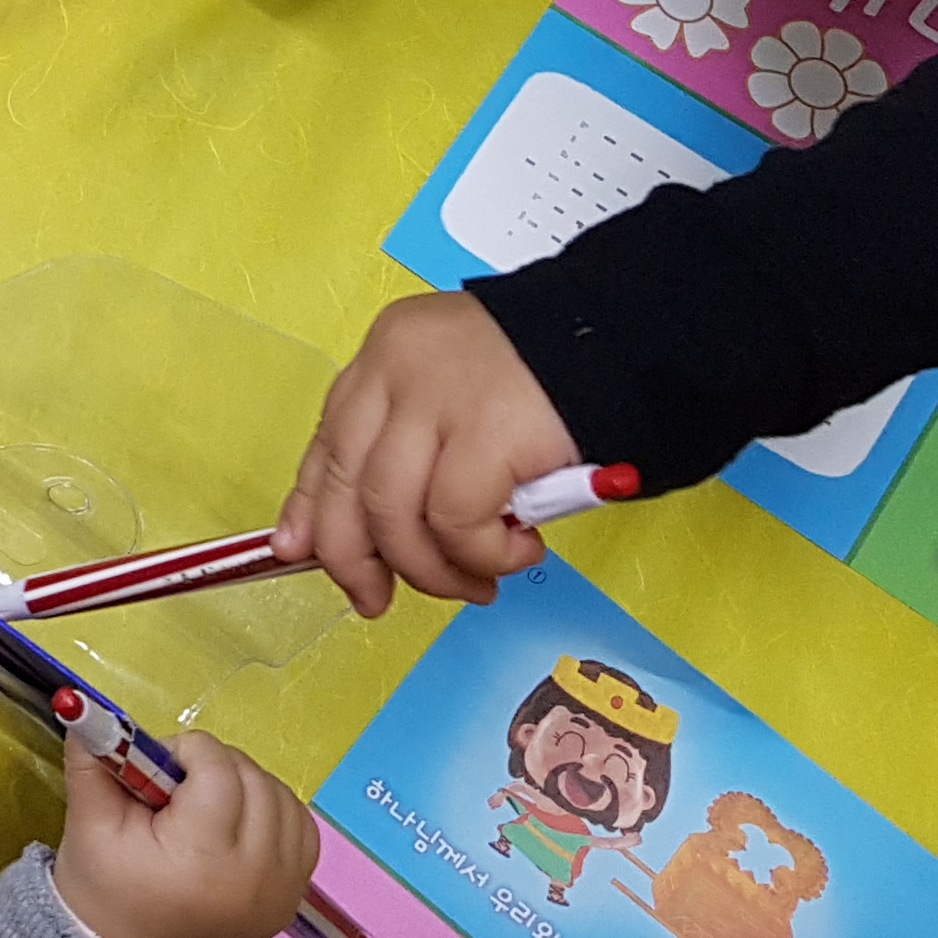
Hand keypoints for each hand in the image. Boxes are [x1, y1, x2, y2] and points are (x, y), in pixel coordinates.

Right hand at [51, 729, 319, 937]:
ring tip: (206, 802)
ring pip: (283, 798)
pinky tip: (238, 819)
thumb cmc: (104, 889)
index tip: (157, 768)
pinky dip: (274, 810)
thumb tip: (85, 706)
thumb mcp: (87, 822)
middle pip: (254, 780)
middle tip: (177, 785)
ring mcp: (282, 891)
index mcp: (203, 861)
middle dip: (215, 765)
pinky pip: (301, 828)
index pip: (218, 770)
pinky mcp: (293, 898)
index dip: (185, 751)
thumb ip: (92, 758)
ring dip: (247, 784)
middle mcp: (255, 878)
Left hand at [275, 291, 575, 616]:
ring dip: (432, 570)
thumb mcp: (461, 401)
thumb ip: (411, 451)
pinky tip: (516, 548)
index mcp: (389, 354)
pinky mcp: (487, 428)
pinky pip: (456, 522)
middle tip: (379, 599)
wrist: (635, 337)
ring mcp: (439, 396)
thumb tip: (357, 534)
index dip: (310, 508)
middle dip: (356, 561)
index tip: (302, 553)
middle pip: (347, 485)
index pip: (328, 442)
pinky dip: (481, 553)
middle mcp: (400, 368)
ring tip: (476, 579)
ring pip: (394, 515)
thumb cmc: (555, 379)